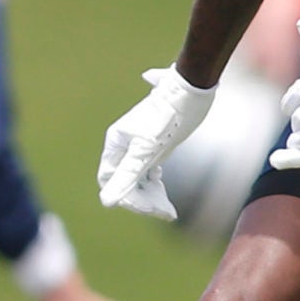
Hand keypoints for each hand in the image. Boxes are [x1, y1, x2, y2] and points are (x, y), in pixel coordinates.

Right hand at [97, 65, 213, 218]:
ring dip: (150, 194)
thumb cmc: (169, 116)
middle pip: (124, 180)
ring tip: (168, 208)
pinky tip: (163, 189)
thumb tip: (107, 202)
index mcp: (116, 143)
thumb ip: (126, 176)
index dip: (125, 196)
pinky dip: (155, 185)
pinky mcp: (154, 145)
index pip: (110, 179)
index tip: (148, 206)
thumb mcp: (147, 150)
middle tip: (164, 211)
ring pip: (137, 177)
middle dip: (142, 199)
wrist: (192, 89)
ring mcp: (139, 145)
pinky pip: (147, 171)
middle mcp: (124, 145)